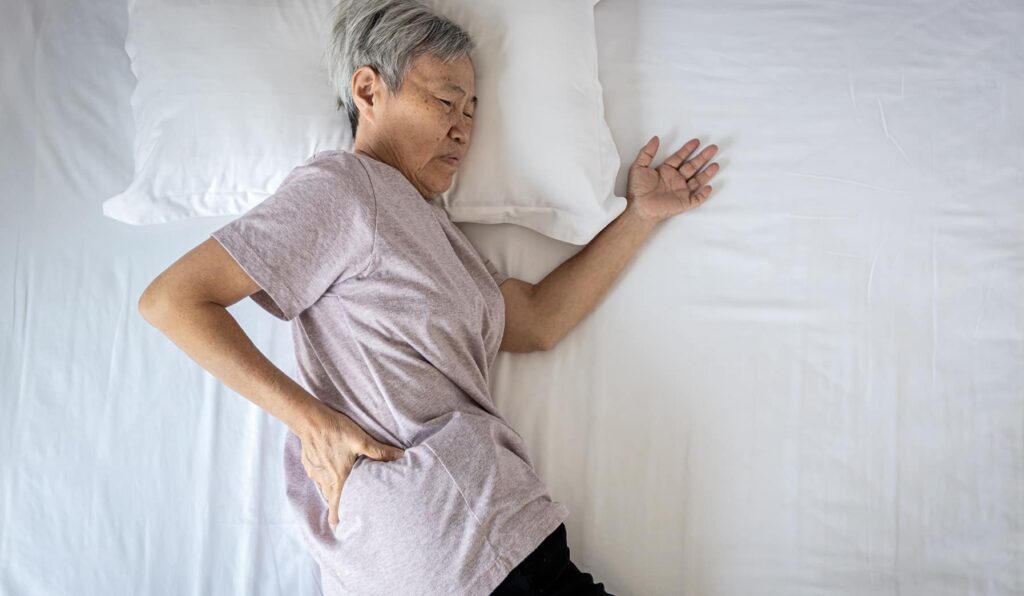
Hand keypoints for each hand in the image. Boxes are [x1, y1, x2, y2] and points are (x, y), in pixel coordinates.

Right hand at [295, 404, 405, 530]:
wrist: (309, 419)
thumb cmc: (336, 430)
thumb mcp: (361, 440)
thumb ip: (380, 451)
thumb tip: (401, 456)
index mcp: (339, 478)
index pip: (337, 506)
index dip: (338, 519)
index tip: (340, 529)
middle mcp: (325, 479)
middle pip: (332, 498)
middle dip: (338, 505)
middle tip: (347, 509)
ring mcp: (315, 472)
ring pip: (324, 487)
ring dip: (332, 490)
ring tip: (340, 490)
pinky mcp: (309, 463)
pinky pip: (317, 476)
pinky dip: (324, 477)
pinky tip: (330, 468)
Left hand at [626, 136, 719, 222]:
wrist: (639, 208)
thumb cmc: (637, 190)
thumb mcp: (638, 167)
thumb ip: (647, 152)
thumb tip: (655, 138)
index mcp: (665, 171)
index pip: (679, 158)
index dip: (688, 149)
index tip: (696, 141)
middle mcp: (675, 180)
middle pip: (692, 166)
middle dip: (703, 157)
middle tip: (713, 148)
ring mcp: (680, 191)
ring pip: (697, 181)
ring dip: (707, 173)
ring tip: (716, 164)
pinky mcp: (683, 203)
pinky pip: (696, 199)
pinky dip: (703, 194)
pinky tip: (709, 187)